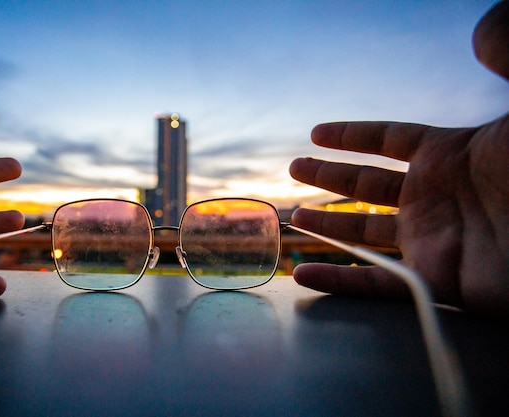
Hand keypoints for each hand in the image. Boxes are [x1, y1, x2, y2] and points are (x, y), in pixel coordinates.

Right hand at [289, 1, 508, 315]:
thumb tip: (483, 29)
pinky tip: (305, 274)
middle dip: (329, 175)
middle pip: (367, 183)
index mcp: (450, 155)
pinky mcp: (436, 280)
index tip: (317, 133)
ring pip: (365, 231)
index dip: (352, 135)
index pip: (388, 140)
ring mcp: (433, 239)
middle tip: (294, 168)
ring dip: (328, 226)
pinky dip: (339, 283)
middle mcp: (435, 196)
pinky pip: (377, 285)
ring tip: (295, 216)